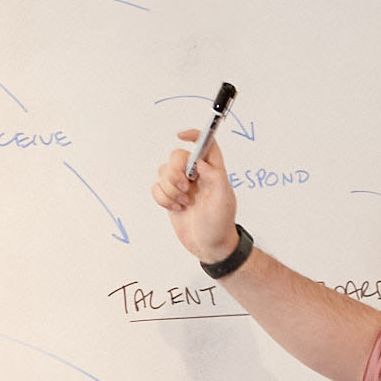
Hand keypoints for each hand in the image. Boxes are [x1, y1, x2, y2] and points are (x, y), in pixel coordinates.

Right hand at [150, 130, 242, 265]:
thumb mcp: (224, 199)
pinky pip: (156, 188)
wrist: (209, 245)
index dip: (194, 135)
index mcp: (213, 171)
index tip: (181, 136)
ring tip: (184, 204)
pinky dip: (162, 199)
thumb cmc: (220, 224)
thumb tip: (200, 162)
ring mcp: (182, 186)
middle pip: (177, 156)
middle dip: (175, 172)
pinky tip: (176, 208)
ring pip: (163, 172)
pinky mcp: (171, 197)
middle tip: (186, 189)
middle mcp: (196, 175)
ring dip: (170, 189)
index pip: (205, 144)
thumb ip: (215, 176)